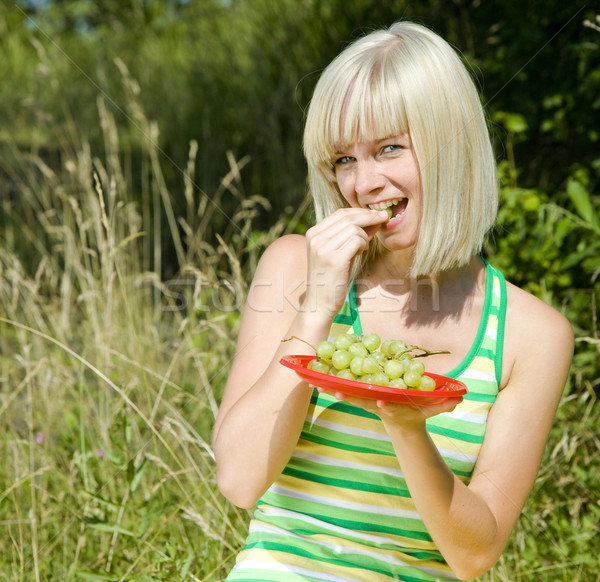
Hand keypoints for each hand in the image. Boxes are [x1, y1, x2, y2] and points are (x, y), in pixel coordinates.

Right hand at [302, 208, 387, 315]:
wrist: (319, 304)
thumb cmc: (330, 278)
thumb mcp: (336, 252)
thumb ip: (349, 236)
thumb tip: (372, 219)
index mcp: (313, 233)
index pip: (340, 213)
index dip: (360, 212)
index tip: (376, 214)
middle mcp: (315, 238)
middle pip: (348, 217)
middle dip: (369, 217)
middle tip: (383, 219)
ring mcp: (323, 248)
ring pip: (354, 228)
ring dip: (365, 236)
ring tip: (362, 248)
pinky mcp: (334, 259)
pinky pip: (357, 240)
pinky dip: (363, 244)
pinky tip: (361, 253)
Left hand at [317, 387, 461, 427]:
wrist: (402, 422)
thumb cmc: (418, 413)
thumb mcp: (433, 409)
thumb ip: (444, 404)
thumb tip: (459, 399)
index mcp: (392, 406)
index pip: (387, 405)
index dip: (382, 402)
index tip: (378, 400)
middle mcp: (376, 402)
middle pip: (360, 399)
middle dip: (347, 395)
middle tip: (332, 390)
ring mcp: (366, 400)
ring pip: (346, 393)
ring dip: (330, 388)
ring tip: (313, 382)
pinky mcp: (359, 395)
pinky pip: (342, 388)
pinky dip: (328, 384)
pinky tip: (312, 377)